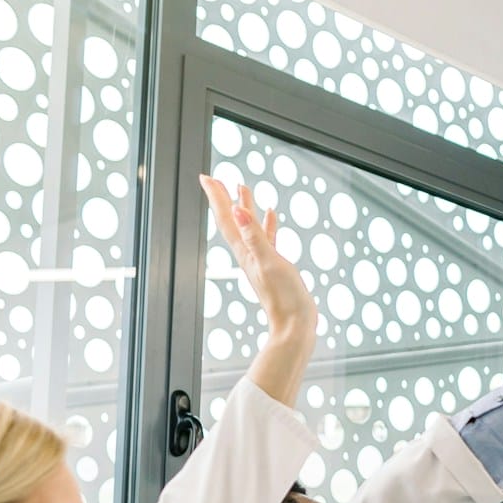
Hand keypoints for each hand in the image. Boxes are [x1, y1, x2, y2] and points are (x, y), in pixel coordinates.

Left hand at [205, 175, 318, 407]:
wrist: (296, 324)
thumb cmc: (285, 297)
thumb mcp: (271, 262)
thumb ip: (256, 237)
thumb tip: (239, 211)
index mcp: (245, 251)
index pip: (227, 218)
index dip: (217, 197)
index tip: (207, 177)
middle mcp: (249, 253)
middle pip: (232, 220)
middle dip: (224, 198)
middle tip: (215, 178)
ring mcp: (261, 259)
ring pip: (249, 226)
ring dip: (244, 207)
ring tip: (242, 187)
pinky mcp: (275, 265)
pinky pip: (267, 238)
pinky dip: (267, 224)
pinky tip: (271, 214)